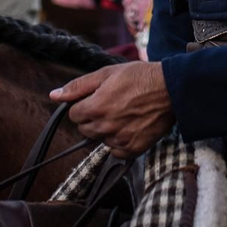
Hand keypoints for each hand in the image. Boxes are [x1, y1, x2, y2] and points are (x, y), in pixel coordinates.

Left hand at [50, 62, 174, 158]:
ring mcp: (119, 140)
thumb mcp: (106, 74)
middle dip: (92, 118)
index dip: (83, 105)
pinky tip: (130, 126)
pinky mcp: (133, 149)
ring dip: (106, 130)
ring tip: (123, 114)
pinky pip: (116, 151)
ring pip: (100, 140)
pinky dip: (119, 142)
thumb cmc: (140, 77)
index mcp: (95, 108)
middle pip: (85, 129)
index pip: (73, 115)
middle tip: (111, 105)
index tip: (97, 99)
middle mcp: (104, 127)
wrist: (171, 89)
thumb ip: (78, 86)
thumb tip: (54, 95)